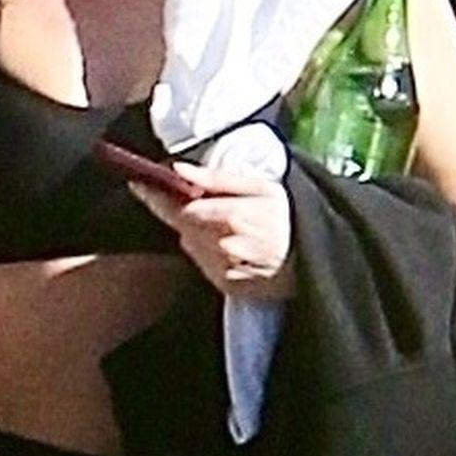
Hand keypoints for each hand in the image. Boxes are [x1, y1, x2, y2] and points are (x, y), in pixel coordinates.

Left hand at [128, 161, 294, 300]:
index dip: (158, 197)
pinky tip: (231, 246)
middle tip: (207, 204)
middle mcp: (224, 247)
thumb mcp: (261, 186)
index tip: (139, 183)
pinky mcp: (226, 286)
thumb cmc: (289, 217)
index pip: (182, 208)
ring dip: (198, 233)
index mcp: (234, 216)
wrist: (317, 259)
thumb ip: (217, 178)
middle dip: (186, 213)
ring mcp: (224, 270)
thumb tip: (178, 169)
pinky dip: (208, 251)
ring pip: (190, 245)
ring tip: (227, 226)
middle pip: (183, 227)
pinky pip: (202, 263)